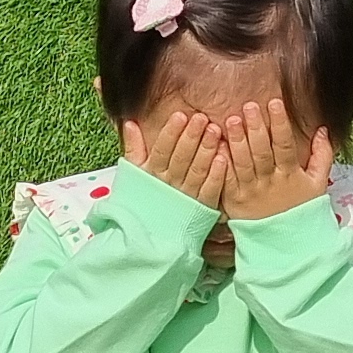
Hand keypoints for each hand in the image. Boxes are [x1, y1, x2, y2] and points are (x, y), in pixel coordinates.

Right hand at [121, 108, 236, 210]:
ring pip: (197, 171)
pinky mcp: (202, 208)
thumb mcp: (133, 173)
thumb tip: (129, 123)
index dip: (171, 133)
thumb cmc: (142, 199)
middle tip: (202, 119)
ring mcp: (186, 197)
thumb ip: (133, 147)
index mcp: (152, 173)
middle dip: (191, 137)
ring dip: (206, 151)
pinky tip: (223, 159)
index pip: (162, 150)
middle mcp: (169, 184)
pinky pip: (210, 190)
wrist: (149, 237)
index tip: (180, 115)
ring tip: (215, 131)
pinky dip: (216, 175)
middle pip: (181, 158)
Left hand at [216, 103, 336, 223]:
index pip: (285, 145)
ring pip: (243, 163)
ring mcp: (251, 192)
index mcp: (291, 175)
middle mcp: (270, 182)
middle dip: (256, 127)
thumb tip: (324, 130)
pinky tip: (216, 145)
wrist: (287, 247)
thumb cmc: (303, 211)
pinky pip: (226, 180)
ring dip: (237, 141)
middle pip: (262, 151)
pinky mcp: (234, 202)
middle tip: (249, 106)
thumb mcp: (318, 184)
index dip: (280, 123)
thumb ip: (322, 156)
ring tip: (232, 120)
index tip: (275, 102)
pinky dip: (221, 163)